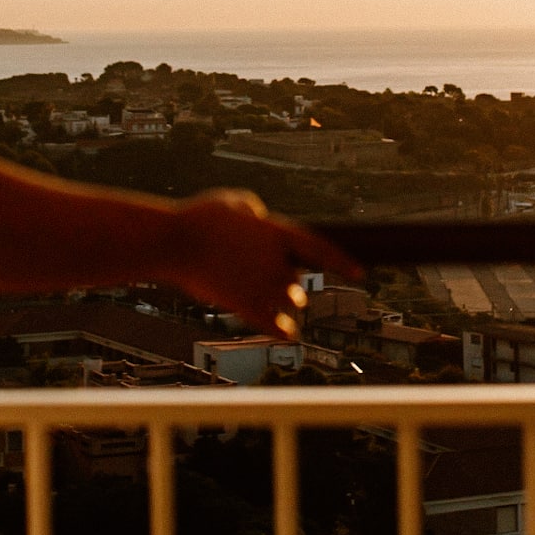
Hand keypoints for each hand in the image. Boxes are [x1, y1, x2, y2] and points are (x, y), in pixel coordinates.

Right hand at [172, 189, 361, 337]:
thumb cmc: (199, 218)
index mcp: (277, 234)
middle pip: (297, 283)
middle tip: (266, 278)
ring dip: (279, 301)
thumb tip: (258, 218)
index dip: (341, 262)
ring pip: (287, 302)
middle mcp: (277, 263)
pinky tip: (286, 334)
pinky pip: (273, 326)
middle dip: (287, 284)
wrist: (175, 243)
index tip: (360, 274)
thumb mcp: (233, 201)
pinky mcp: (245, 307)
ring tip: (255, 293)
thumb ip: (253, 210)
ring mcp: (263, 287)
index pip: (320, 249)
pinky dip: (281, 330)